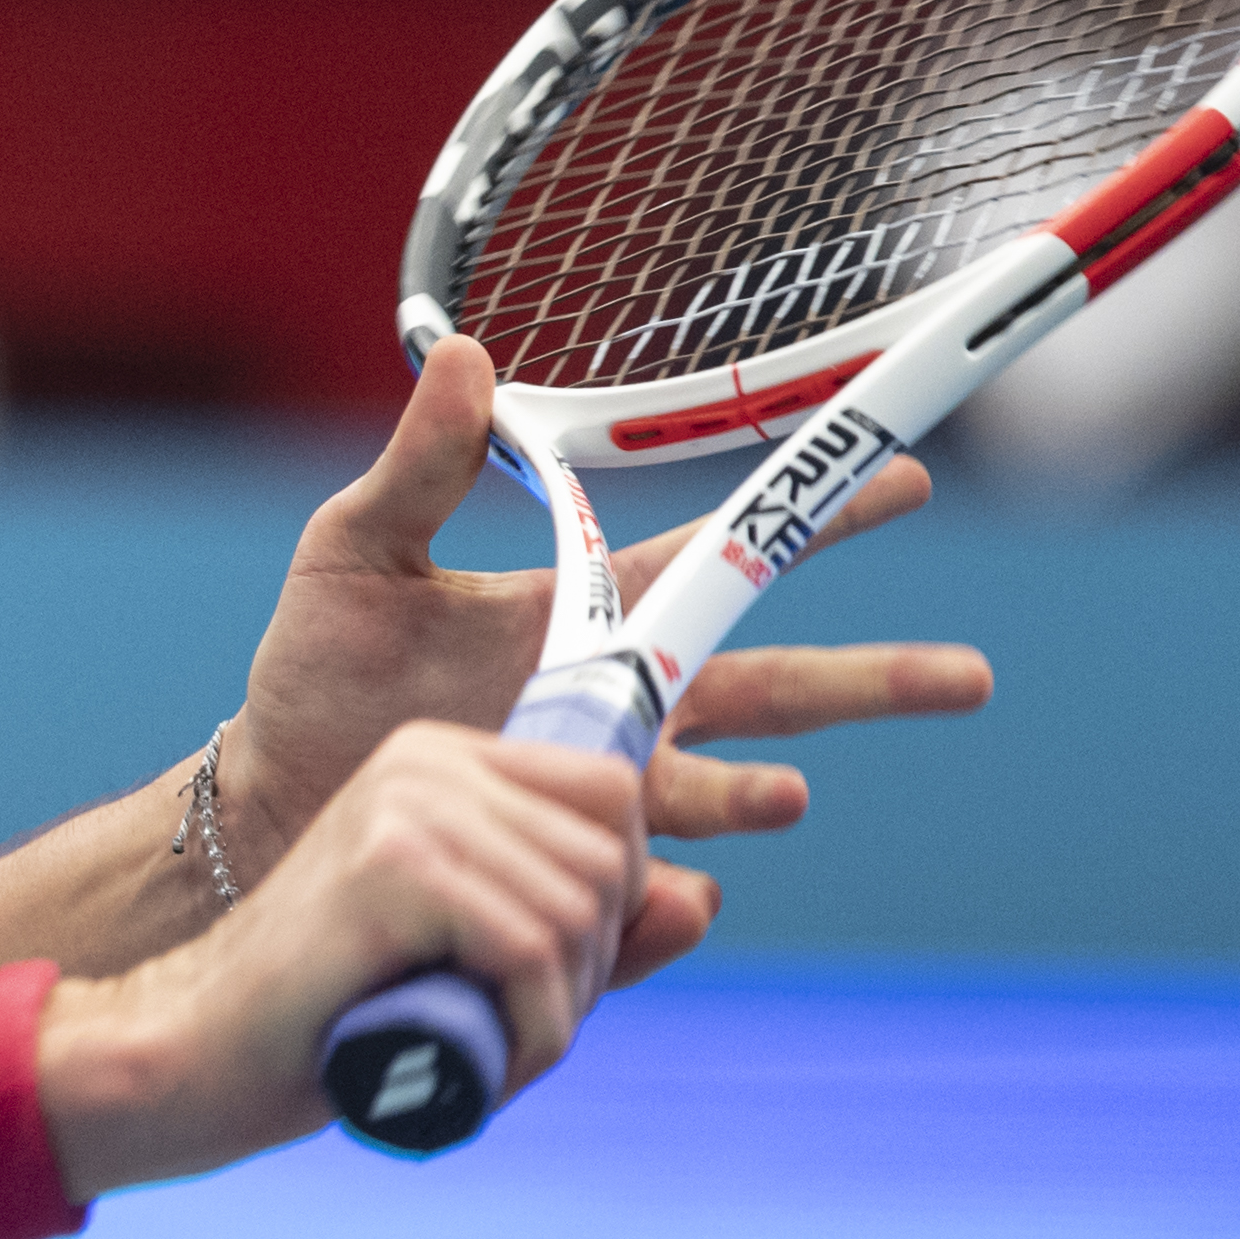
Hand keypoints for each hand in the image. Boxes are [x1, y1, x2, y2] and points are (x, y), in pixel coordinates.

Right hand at [50, 719, 644, 1196]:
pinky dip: (533, 1031)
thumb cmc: (334, 1019)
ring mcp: (408, 805)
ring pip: (581, 909)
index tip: (554, 973)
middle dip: (593, 964)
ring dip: (560, 1013)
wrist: (198, 1053)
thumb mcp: (483, 968)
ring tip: (488, 1053)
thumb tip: (701, 900)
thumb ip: (590, 937)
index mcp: (444, 762)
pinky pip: (535, 950)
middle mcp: (428, 762)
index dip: (616, 895)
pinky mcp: (394, 866)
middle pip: (611, 851)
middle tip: (516, 1028)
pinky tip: (482, 1065)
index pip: (611, 791)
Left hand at [213, 337, 989, 899]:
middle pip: (771, 684)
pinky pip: (640, 880)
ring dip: (766, 791)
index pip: (716, 557)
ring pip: (724, 790)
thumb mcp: (356, 551)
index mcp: (582, 611)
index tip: (904, 480)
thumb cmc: (314, 675)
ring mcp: (596, 788)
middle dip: (873, 679)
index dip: (808, 523)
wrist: (268, 803)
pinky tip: (692, 886)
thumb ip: (418, 465)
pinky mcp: (560, 862)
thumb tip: (463, 352)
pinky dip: (673, 884)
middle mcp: (616, 701)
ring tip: (796, 795)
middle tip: (971, 675)